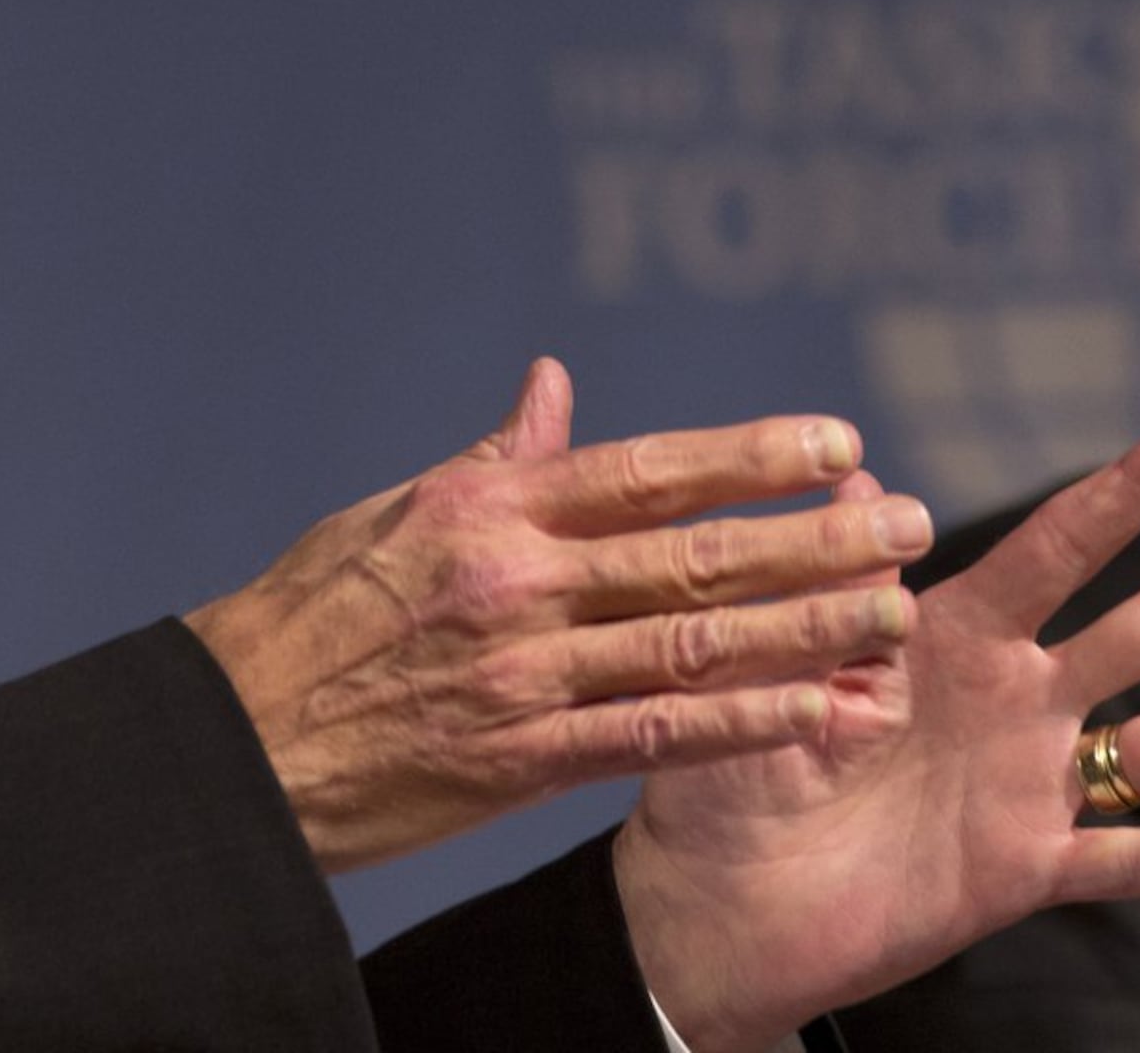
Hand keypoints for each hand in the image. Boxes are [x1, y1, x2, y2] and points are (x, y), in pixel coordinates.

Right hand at [184, 359, 935, 873]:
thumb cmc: (307, 616)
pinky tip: (814, 710)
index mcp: (490, 506)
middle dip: (814, 537)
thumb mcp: (394, 513)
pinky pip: (649, 736)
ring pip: (689, 643)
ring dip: (803, 629)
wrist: (231, 738)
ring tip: (892, 615)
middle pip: (692, 552)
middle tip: (907, 523)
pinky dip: (737, 722)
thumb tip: (551, 381)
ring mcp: (521, 671)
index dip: (751, 453)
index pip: (647, 469)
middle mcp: (515, 579)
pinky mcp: (516, 758)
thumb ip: (495, 457)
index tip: (838, 439)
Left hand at [610, 420, 1139, 1050]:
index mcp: (953, 633)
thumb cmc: (722, 768)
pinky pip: (1118, 863)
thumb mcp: (764, 659)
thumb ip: (824, 581)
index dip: (1131, 492)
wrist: (709, 902)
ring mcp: (1028, 785)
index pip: (1059, 545)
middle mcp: (1011, 699)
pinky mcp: (1019, 872)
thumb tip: (855, 475)